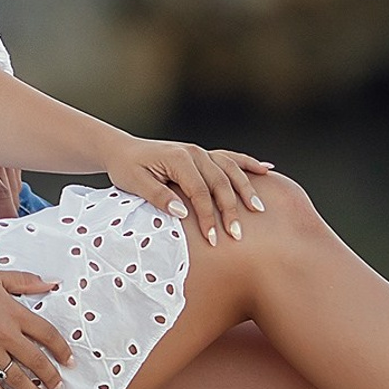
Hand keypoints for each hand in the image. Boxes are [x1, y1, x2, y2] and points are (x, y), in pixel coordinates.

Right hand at [0, 268, 70, 388]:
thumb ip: (26, 281)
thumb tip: (51, 283)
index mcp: (13, 312)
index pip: (47, 334)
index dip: (62, 350)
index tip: (69, 361)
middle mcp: (3, 334)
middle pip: (36, 361)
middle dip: (51, 377)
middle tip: (59, 388)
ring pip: (16, 377)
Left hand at [98, 138, 273, 246]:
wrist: (122, 150)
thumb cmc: (126, 168)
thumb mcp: (135, 183)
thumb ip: (158, 196)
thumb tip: (182, 212)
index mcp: (178, 159)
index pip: (199, 192)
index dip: (207, 216)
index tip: (213, 238)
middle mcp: (194, 152)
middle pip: (220, 183)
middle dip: (230, 210)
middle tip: (238, 234)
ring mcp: (201, 152)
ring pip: (231, 170)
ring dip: (246, 189)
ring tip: (259, 210)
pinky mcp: (203, 154)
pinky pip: (231, 158)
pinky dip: (249, 164)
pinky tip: (267, 171)